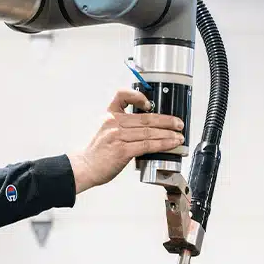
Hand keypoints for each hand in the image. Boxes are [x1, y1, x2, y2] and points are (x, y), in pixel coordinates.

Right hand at [68, 89, 184, 193]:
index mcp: (109, 116)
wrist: (85, 168)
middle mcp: (113, 123)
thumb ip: (122, 124)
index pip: (122, 96)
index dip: (137, 96)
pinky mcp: (122, 151)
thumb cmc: (97, 153)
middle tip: (178, 123)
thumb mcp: (105, 130)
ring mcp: (117, 136)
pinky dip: (162, 144)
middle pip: (145, 118)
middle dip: (166, 120)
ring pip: (149, 132)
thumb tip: (147, 127)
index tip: (149, 104)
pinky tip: (170, 144)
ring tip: (179, 136)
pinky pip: (147, 145)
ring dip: (168, 134)